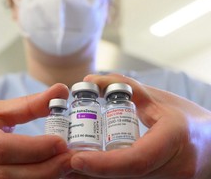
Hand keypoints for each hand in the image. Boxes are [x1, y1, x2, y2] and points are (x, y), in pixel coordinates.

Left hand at [67, 74, 210, 178]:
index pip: (136, 160)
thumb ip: (123, 85)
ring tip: (69, 167)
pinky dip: (108, 177)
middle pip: (126, 178)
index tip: (76, 159)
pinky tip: (90, 170)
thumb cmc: (187, 118)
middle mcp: (173, 169)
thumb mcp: (157, 98)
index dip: (104, 164)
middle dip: (91, 174)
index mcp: (173, 141)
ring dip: (96, 178)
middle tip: (62, 163)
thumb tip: (89, 81)